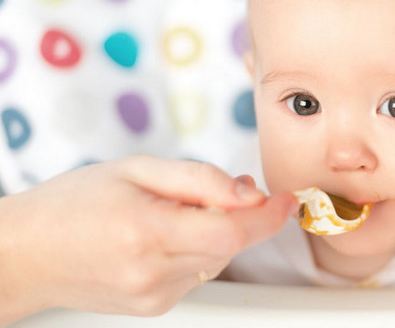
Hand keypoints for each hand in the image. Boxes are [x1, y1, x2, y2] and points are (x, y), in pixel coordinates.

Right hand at [0, 156, 296, 323]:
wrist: (26, 254)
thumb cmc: (73, 203)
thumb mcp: (135, 169)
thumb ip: (199, 180)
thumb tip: (249, 193)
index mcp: (147, 232)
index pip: (232, 232)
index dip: (268, 216)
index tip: (288, 199)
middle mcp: (154, 273)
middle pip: (231, 246)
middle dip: (243, 216)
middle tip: (226, 189)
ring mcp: (155, 297)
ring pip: (217, 259)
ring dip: (217, 232)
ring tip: (177, 211)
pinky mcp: (155, 307)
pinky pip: (198, 273)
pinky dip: (198, 249)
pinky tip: (166, 236)